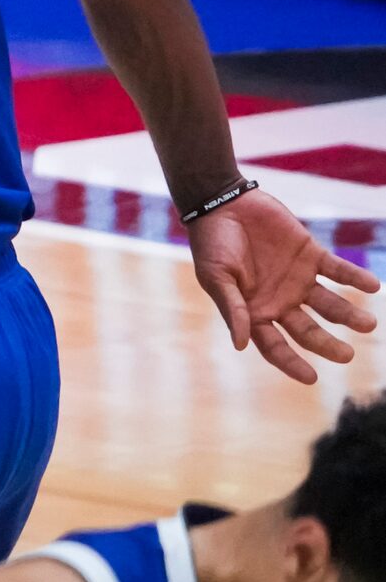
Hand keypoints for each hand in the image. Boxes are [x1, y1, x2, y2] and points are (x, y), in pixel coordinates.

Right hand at [187, 187, 378, 383]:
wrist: (223, 204)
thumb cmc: (211, 244)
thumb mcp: (216, 277)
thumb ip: (231, 307)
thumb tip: (242, 344)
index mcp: (255, 312)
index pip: (275, 346)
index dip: (292, 363)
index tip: (311, 377)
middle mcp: (281, 301)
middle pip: (309, 331)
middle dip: (328, 345)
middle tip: (347, 355)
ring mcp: (298, 279)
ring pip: (330, 305)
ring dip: (350, 315)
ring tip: (368, 324)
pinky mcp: (311, 255)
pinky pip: (338, 270)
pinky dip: (356, 277)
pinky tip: (372, 285)